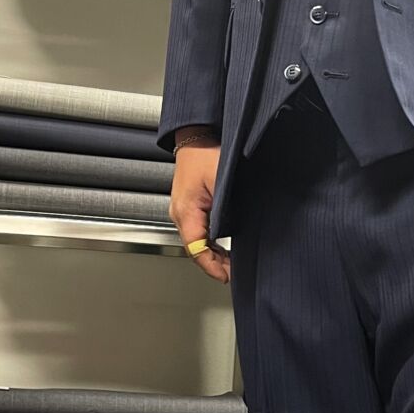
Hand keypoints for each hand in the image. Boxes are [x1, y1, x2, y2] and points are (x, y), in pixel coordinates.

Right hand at [170, 133, 229, 283]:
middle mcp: (180, 213)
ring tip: (231, 264)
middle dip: (214, 263)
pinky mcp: (190, 207)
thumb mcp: (220, 181)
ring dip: (213, 253)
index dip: (211, 265)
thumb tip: (232, 231)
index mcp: (185, 211)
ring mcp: (183, 211)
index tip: (226, 275)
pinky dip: (211, 242)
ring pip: (197, 241)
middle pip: (195, 248)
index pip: (196, 248)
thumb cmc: (206, 153)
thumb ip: (225, 208)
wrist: (197, 137)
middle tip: (233, 273)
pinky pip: (199, 231)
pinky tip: (224, 247)